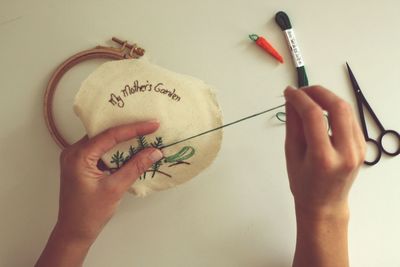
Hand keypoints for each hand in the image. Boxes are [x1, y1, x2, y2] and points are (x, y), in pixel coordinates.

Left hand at [36, 121, 162, 266]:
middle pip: (105, 133)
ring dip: (123, 139)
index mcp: (79, 156)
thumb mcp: (115, 188)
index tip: (152, 125)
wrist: (74, 232)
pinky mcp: (81, 164)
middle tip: (149, 125)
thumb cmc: (90, 213)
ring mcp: (76, 158)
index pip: (110, 135)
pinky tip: (131, 149)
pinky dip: (116, 149)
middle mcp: (74, 152)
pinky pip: (101, 150)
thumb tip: (154, 152)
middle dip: (128, 129)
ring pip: (103, 140)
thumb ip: (135, 167)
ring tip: (144, 134)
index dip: (133, 128)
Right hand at [284, 86, 365, 266]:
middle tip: (302, 91)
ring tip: (309, 98)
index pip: (314, 116)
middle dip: (319, 92)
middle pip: (338, 107)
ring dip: (328, 98)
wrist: (325, 204)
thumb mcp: (291, 153)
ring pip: (347, 110)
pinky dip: (335, 109)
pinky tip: (322, 110)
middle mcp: (346, 152)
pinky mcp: (362, 145)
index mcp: (324, 158)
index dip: (300, 99)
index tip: (289, 92)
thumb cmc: (303, 183)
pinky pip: (350, 119)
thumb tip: (291, 100)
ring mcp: (358, 149)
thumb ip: (293, 124)